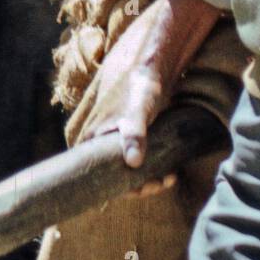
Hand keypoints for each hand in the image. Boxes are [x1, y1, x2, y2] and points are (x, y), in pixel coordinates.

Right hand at [82, 0, 177, 198]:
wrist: (153, 69)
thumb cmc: (139, 88)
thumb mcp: (136, 112)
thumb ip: (134, 135)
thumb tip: (134, 163)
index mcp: (90, 140)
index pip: (95, 176)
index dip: (116, 188)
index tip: (138, 190)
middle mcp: (99, 144)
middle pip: (114, 176)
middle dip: (137, 186)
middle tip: (159, 184)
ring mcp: (116, 141)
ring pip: (129, 170)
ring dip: (148, 179)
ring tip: (168, 179)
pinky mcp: (132, 138)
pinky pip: (140, 161)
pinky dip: (153, 169)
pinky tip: (170, 172)